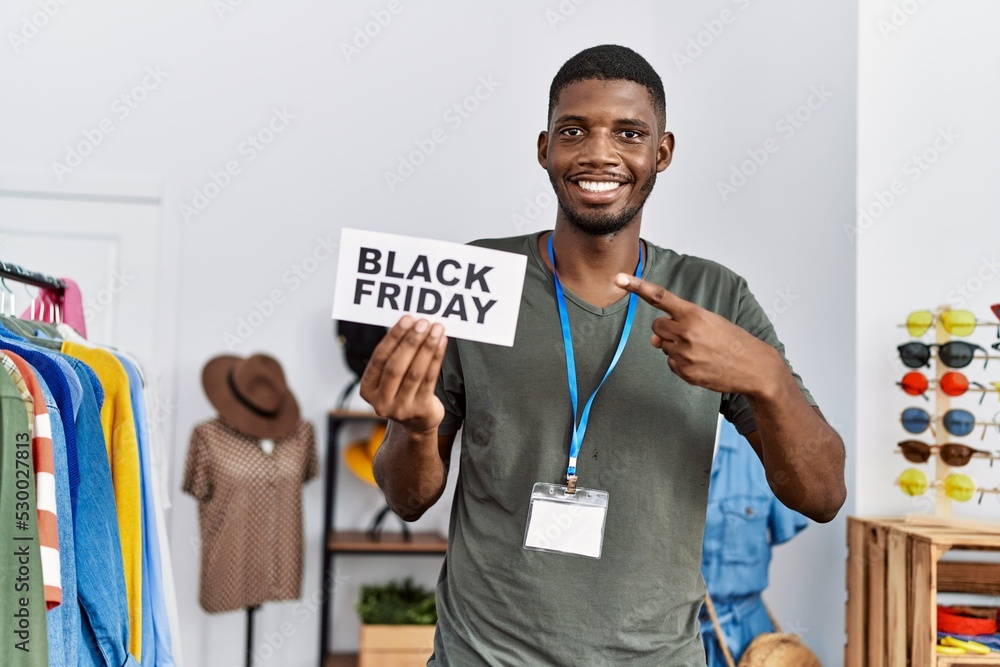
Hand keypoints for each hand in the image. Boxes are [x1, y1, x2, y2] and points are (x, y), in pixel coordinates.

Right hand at [359, 315, 447, 434]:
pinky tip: (442, 343)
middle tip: (423, 322)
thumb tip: (410, 323)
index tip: (406, 319)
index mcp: (367, 389)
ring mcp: (400, 408)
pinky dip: (436, 358)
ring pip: (415, 372)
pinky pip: (430, 379)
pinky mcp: (420, 410)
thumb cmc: (403, 389)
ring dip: (427, 347)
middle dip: (411, 342)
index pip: (379, 359)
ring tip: (436, 329)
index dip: (393, 338)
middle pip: (396, 366)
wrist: (417, 422)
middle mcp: (381, 401)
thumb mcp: (390, 377)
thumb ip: (394, 355)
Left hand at [614, 273, 782, 396]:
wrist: (754, 367)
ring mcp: (684, 353)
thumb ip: (679, 325)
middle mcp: (686, 332)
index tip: (619, 278)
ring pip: (663, 346)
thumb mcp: (709, 324)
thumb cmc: (732, 341)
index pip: (660, 297)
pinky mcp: (685, 371)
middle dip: (668, 329)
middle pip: (657, 326)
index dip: (638, 286)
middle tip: (692, 335)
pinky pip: (670, 363)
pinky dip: (682, 363)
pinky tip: (701, 363)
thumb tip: (654, 341)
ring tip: (702, 350)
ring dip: (676, 346)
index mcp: (694, 314)